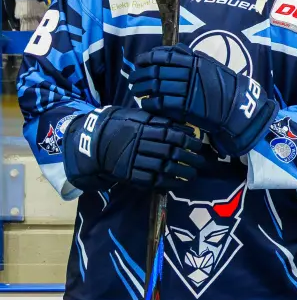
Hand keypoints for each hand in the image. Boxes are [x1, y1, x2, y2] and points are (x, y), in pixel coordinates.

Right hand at [62, 106, 207, 192]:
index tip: (198, 144)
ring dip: (181, 173)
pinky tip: (178, 183)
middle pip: (170, 153)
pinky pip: (151, 180)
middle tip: (201, 162)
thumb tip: (183, 126)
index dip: (188, 140)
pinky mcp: (128, 174)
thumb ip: (158, 120)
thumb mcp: (135, 116)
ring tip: (193, 174)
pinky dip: (167, 182)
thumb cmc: (118, 125)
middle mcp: (140, 144)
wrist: (91, 142)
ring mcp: (133, 160)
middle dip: (189, 159)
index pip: (171, 135)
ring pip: (163, 168)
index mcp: (142, 128)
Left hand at [129, 44, 279, 156]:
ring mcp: (186, 90)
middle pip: (155, 72)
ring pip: (155, 87)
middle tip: (132, 79)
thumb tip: (174, 48)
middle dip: (139, 75)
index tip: (139, 62)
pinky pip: (160, 103)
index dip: (147, 58)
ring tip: (136, 91)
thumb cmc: (223, 86)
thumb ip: (191, 57)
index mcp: (193, 61)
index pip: (163, 56)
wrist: (236, 107)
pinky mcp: (185, 107)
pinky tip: (146, 104)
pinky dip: (149, 103)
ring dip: (141, 89)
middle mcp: (188, 74)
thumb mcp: (210, 65)